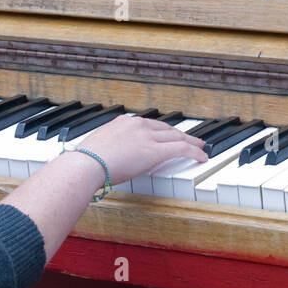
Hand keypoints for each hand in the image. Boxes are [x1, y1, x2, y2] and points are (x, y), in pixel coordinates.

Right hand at [72, 115, 208, 185]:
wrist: (86, 164)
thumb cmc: (85, 162)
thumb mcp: (97, 149)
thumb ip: (107, 150)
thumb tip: (104, 159)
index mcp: (123, 123)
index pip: (149, 125)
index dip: (162, 131)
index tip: (168, 135)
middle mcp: (138, 125)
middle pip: (166, 128)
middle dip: (180, 134)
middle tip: (191, 138)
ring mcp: (147, 137)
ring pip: (177, 137)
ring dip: (191, 142)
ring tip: (200, 147)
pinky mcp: (156, 150)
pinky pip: (182, 149)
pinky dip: (194, 152)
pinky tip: (202, 156)